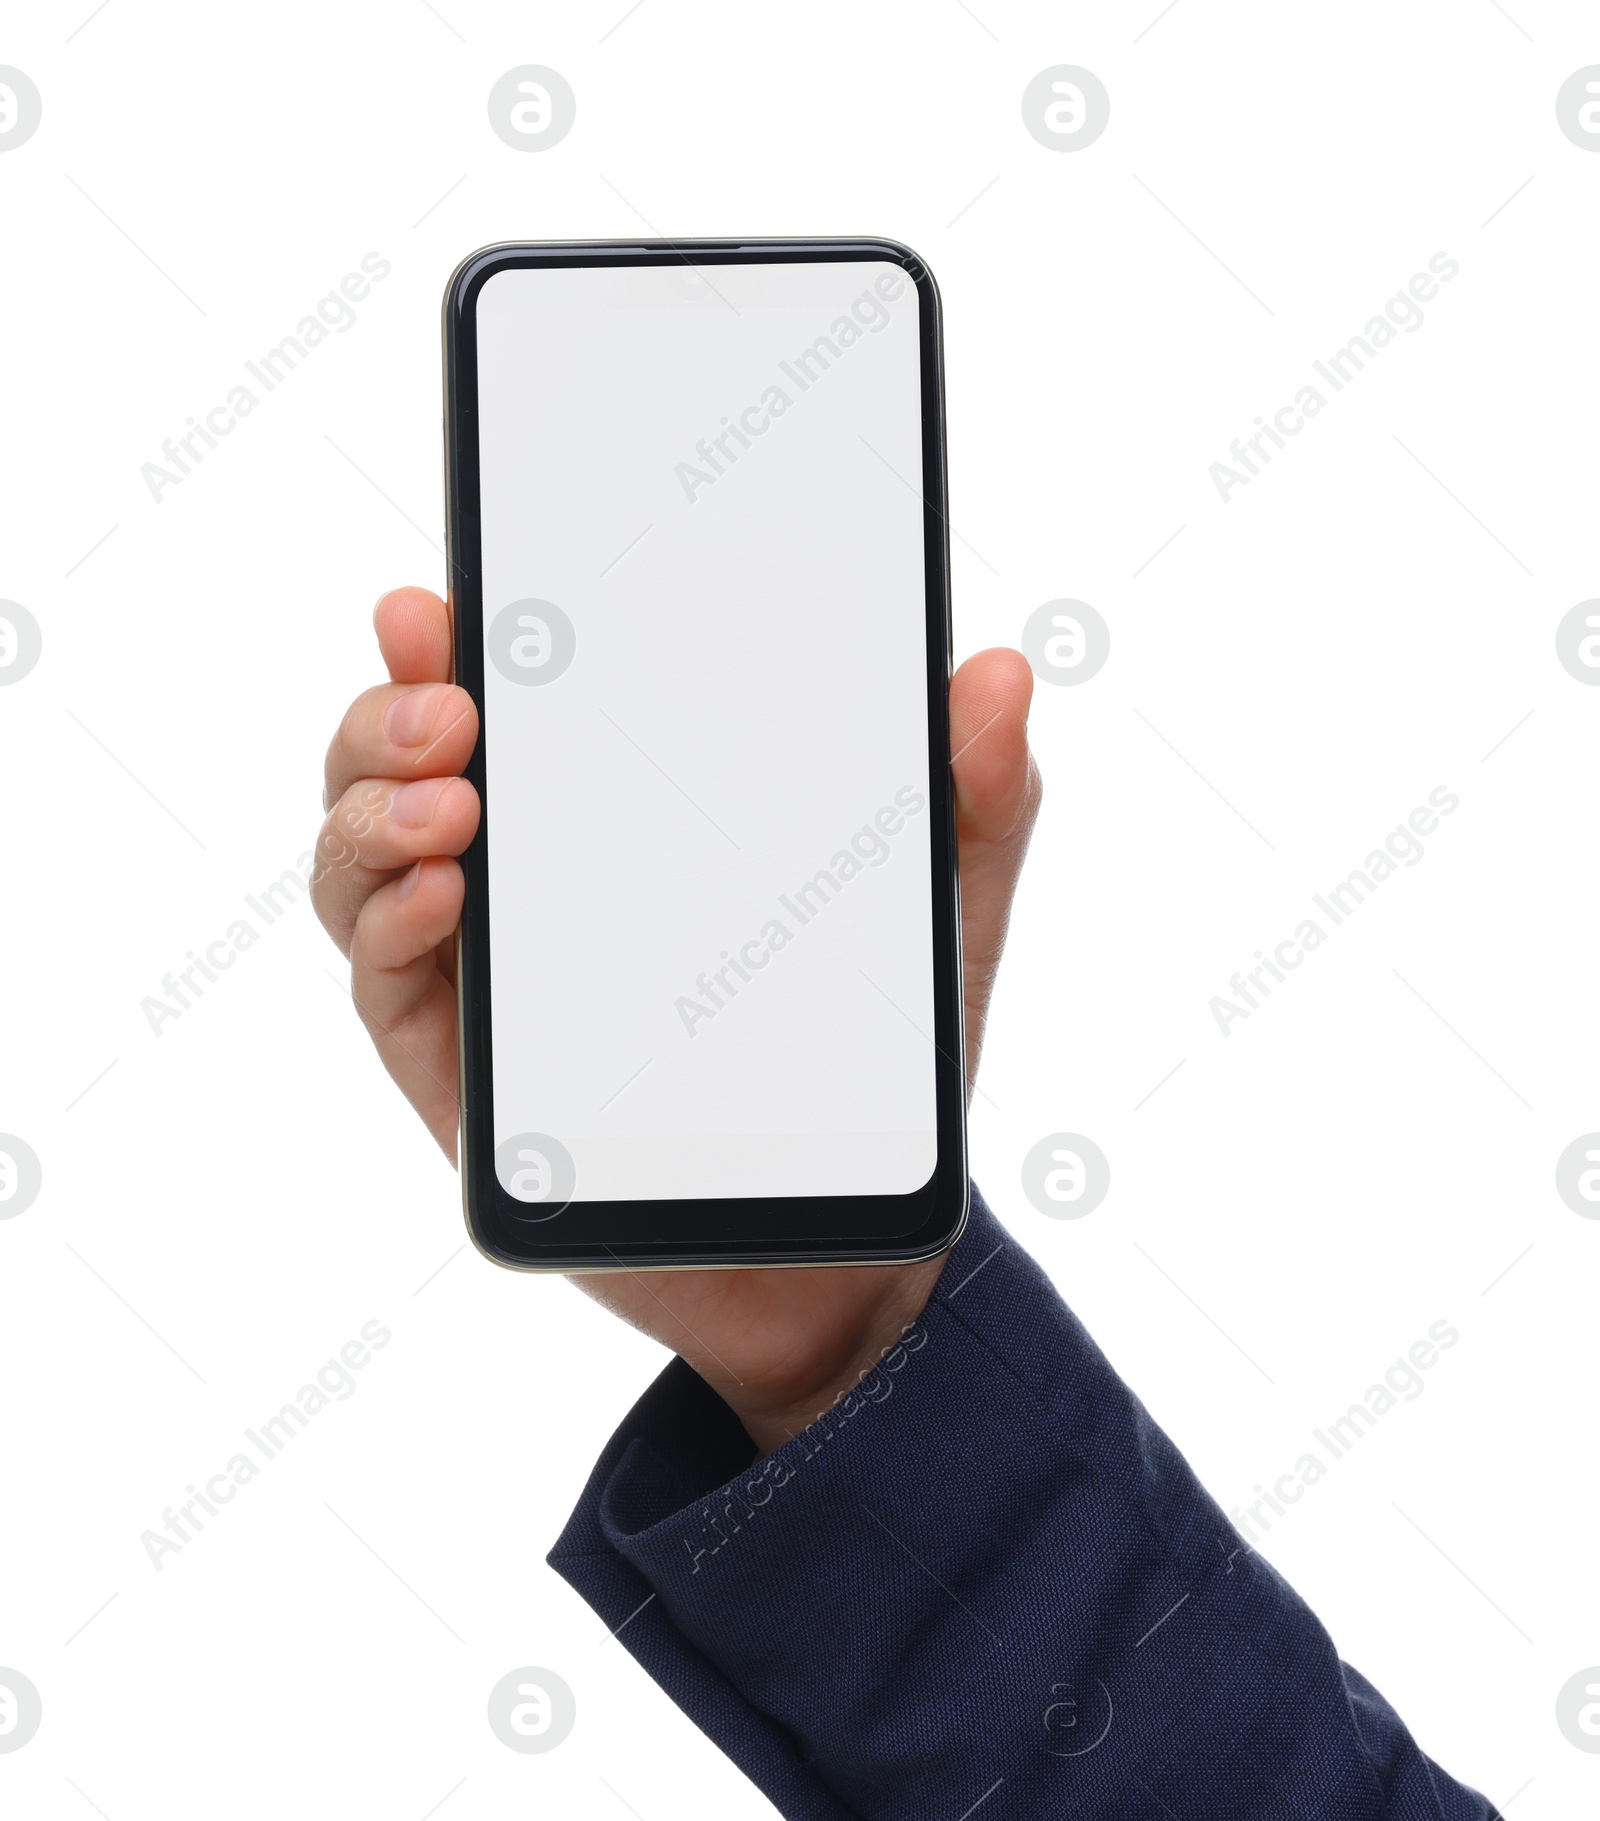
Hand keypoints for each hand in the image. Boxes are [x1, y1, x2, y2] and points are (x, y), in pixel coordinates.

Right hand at [315, 586, 1040, 1451]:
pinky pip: (386, 988)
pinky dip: (388, 929)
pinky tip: (438, 899)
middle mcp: (527, 887)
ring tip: (453, 801)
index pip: (512, 705)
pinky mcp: (465, 1075)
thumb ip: (972, 799)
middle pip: (402, 767)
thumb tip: (1008, 673)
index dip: (456, 643)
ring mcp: (486, 978)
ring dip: (373, 813)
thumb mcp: (936, 919)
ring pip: (367, 865)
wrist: (838, 1238)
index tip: (448, 597)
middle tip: (451, 698)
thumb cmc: (869, 1068)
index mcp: (613, 822)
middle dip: (394, 710)